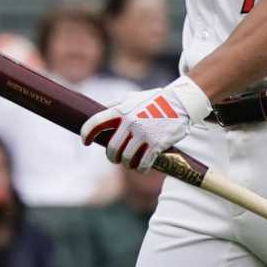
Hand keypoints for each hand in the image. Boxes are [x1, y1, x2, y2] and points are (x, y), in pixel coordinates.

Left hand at [80, 76, 210, 172]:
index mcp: (121, 110)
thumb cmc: (154, 100)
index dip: (86, 134)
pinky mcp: (156, 144)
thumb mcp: (133, 97)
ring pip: (127, 159)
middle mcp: (130, 122)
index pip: (95, 122)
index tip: (85, 142)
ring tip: (130, 162)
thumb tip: (98, 109)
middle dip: (112, 157)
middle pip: (111, 149)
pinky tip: (143, 167)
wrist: (181, 102)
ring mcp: (143, 134)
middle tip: (116, 158)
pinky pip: (143, 164)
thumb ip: (116, 104)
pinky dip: (141, 169)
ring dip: (127, 164)